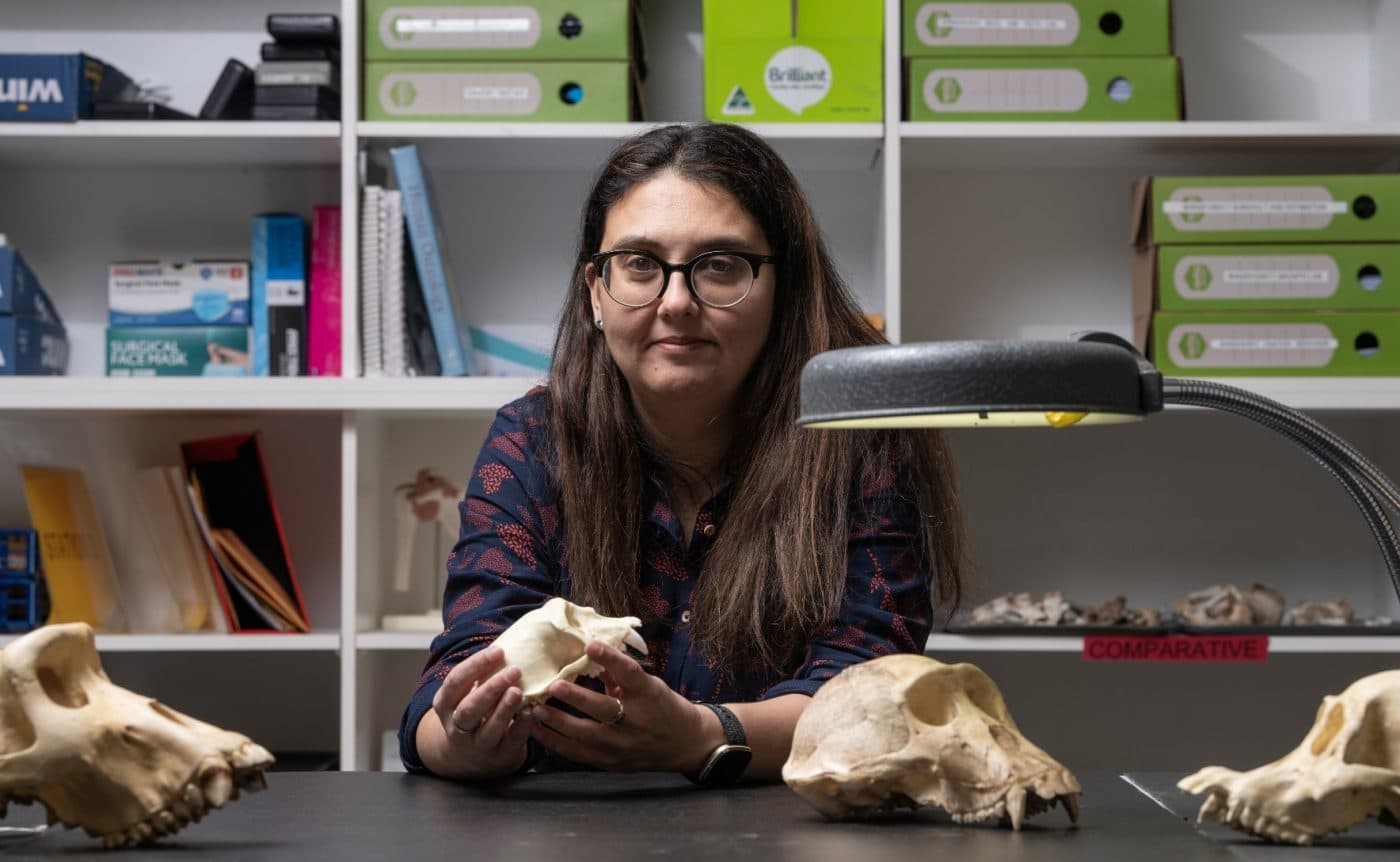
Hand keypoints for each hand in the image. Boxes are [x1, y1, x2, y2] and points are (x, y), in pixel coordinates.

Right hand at [424, 646, 535, 779]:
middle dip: (491, 688)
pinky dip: (522, 726)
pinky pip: (511, 741)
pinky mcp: (498, 756)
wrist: (470, 755)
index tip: (499, 651)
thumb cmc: (474, 711)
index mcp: (445, 704)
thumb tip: (510, 641)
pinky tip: (531, 711)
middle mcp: (457, 726)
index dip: (476, 665)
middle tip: (514, 671)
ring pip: (488, 728)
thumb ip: (481, 672)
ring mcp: (477, 744)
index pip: (455, 682)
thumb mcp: (467, 692)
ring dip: (504, 709)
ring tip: (519, 691)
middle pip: (469, 708)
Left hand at [529, 641, 713, 772]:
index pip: (629, 673)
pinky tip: (538, 731)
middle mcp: (635, 720)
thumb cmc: (663, 707)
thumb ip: (620, 675)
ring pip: (585, 735)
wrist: (685, 745)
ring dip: (557, 722)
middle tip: (553, 685)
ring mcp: (622, 745)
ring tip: (534, 710)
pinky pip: (579, 754)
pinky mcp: (611, 762)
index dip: (610, 658)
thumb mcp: (649, 685)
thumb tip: (590, 653)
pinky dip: (556, 742)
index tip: (591, 645)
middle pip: (603, 709)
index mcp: (648, 694)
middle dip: (576, 698)